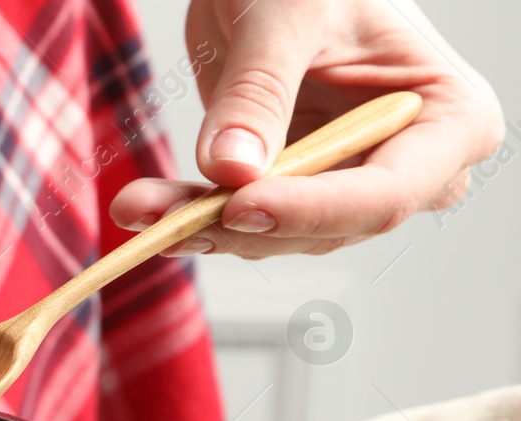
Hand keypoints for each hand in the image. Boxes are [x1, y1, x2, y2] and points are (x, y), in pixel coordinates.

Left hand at [111, 0, 503, 256]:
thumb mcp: (286, 15)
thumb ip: (259, 90)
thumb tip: (232, 169)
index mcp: (448, 119)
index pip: (386, 194)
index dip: (311, 210)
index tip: (240, 206)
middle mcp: (409, 167)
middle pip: (326, 228)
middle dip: (239, 225)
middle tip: (163, 220)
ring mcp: (349, 185)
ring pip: (274, 234)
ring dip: (199, 225)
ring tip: (136, 208)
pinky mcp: (294, 191)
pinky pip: (241, 219)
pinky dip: (189, 214)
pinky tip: (143, 208)